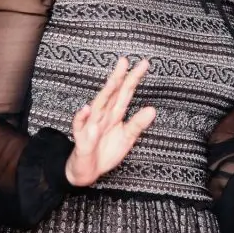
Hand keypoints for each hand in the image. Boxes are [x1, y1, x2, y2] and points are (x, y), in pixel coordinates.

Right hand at [64, 56, 155, 186]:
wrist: (88, 171)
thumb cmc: (105, 150)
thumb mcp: (127, 137)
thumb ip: (138, 123)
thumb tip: (153, 109)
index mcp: (114, 114)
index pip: (125, 93)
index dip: (134, 79)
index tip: (144, 64)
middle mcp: (103, 116)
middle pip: (111, 94)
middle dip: (118, 78)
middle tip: (124, 61)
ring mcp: (91, 126)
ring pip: (97, 107)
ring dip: (104, 94)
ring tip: (113, 82)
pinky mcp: (82, 140)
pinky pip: (80, 129)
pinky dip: (81, 119)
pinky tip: (86, 110)